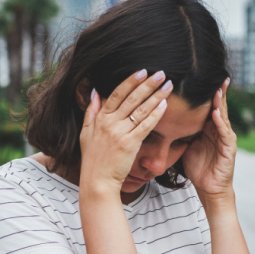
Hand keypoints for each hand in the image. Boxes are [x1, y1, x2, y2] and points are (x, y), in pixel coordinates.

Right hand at [79, 69, 173, 189]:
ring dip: (156, 96)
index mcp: (100, 119)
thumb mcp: (86, 134)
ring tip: (168, 85)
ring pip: (141, 109)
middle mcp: (110, 123)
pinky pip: (145, 126)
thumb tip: (94, 92)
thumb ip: (90, 112)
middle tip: (161, 73)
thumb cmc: (93, 160)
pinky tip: (164, 105)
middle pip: (132, 98)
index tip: (142, 72)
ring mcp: (120, 133)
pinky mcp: (129, 144)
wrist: (97, 181)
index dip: (130, 81)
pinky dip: (155, 114)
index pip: (116, 94)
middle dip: (148, 84)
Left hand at [181, 78, 235, 200]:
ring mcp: (226, 139)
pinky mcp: (229, 149)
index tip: (199, 77)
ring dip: (220, 103)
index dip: (205, 93)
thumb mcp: (186, 146)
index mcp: (209, 129)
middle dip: (218, 91)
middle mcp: (219, 130)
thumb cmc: (198, 168)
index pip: (207, 106)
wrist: (208, 188)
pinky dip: (220, 123)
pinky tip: (216, 114)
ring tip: (217, 89)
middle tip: (217, 74)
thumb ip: (181, 132)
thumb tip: (162, 120)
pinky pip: (225, 133)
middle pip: (218, 106)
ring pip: (223, 116)